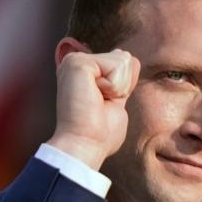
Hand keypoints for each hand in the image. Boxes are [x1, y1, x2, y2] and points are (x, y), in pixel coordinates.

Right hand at [47, 46, 140, 169]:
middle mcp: (77, 62)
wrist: (85, 146)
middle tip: (100, 104)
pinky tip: (95, 97)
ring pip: (123, 60)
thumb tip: (124, 56)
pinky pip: (117, 65)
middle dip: (123, 85)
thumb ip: (120, 80)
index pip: (123, 62)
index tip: (103, 106)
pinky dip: (114, 87)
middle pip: (126, 58)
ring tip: (97, 102)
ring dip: (118, 88)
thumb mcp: (116, 100)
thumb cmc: (99, 134)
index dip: (124, 87)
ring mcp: (75, 60)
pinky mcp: (77, 62)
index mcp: (84, 71)